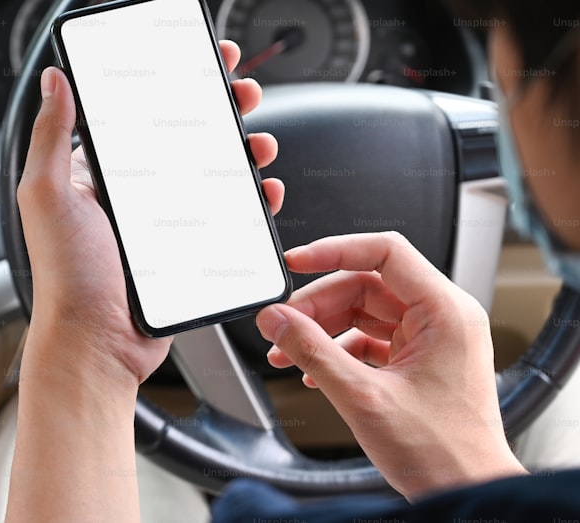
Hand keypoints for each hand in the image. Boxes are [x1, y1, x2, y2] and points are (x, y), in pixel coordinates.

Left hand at [17, 40, 283, 384]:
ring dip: (241, 149)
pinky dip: (250, 198)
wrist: (96, 346)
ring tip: (258, 141)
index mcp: (96, 173)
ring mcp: (161, 222)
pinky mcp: (186, 250)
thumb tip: (54, 80)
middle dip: (217, 107)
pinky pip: (226, 215)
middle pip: (183, 135)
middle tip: (240, 90)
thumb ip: (51, 135)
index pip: (138, 112)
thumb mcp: (48, 195)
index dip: (170, 81)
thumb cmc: (65, 278)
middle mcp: (131, 193)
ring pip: (211, 172)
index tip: (198, 58)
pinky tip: (262, 189)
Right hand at [255, 232, 526, 499]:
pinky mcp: (419, 360)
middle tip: (283, 324)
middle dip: (319, 304)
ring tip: (288, 351)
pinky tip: (313, 369)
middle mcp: (443, 318)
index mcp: (446, 312)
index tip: (297, 261)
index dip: (334, 250)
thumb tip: (276, 319)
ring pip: (364, 311)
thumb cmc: (443, 454)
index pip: (385, 252)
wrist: (467, 492)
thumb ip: (313, 351)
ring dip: (323, 329)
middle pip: (367, 284)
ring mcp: (432, 339)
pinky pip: (370, 338)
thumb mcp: (364, 397)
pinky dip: (338, 350)